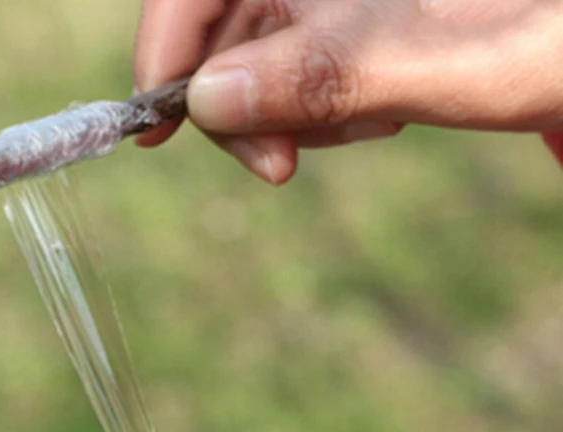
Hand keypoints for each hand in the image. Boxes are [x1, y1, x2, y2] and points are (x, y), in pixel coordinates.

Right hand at [133, 0, 562, 183]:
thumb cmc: (541, 36)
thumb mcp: (432, 63)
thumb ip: (320, 76)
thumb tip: (209, 100)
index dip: (163, 50)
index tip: (156, 127)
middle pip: (219, 27)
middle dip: (240, 105)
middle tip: (281, 166)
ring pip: (256, 57)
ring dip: (290, 113)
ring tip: (374, 119)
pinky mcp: (348, 15)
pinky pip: (297, 67)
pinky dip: (320, 106)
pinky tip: (379, 107)